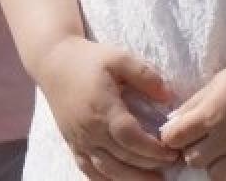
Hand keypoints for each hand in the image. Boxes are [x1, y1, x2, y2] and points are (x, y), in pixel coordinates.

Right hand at [35, 37, 178, 180]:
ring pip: (106, 170)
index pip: (131, 138)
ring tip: (155, 180)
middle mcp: (89, 128)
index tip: (173, 151)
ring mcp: (78, 139)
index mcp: (102, 108)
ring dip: (132, 179)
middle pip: (122, 158)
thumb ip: (145, 75)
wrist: (52, 61)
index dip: (153, 150)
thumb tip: (168, 97)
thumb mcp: (118, 57)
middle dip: (150, 165)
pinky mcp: (72, 143)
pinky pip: (88, 170)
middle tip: (172, 164)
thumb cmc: (88, 59)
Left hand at [159, 54, 225, 180]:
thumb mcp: (213, 84)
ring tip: (218, 153)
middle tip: (199, 142)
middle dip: (190, 151)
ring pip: (217, 175)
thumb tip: (172, 122)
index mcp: (209, 115)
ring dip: (212, 166)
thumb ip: (192, 105)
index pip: (174, 138)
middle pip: (193, 160)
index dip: (170, 136)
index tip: (176, 133)